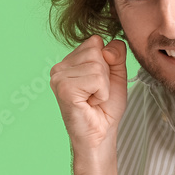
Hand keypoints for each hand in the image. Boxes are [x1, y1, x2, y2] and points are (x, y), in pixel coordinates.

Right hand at [50, 36, 127, 152]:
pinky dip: (101, 93)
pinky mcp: (63, 88)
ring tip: (93, 99)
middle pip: (96, 50)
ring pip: (97, 65)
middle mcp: (60, 67)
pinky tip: (90, 103)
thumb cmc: (106, 107)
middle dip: (106, 74)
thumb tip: (106, 47)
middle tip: (96, 93)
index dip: (108, 62)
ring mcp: (58, 77)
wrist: (101, 133)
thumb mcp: (116, 74)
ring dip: (104, 86)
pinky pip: (96, 79)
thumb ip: (116, 54)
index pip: (95, 41)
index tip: (100, 82)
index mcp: (70, 61)